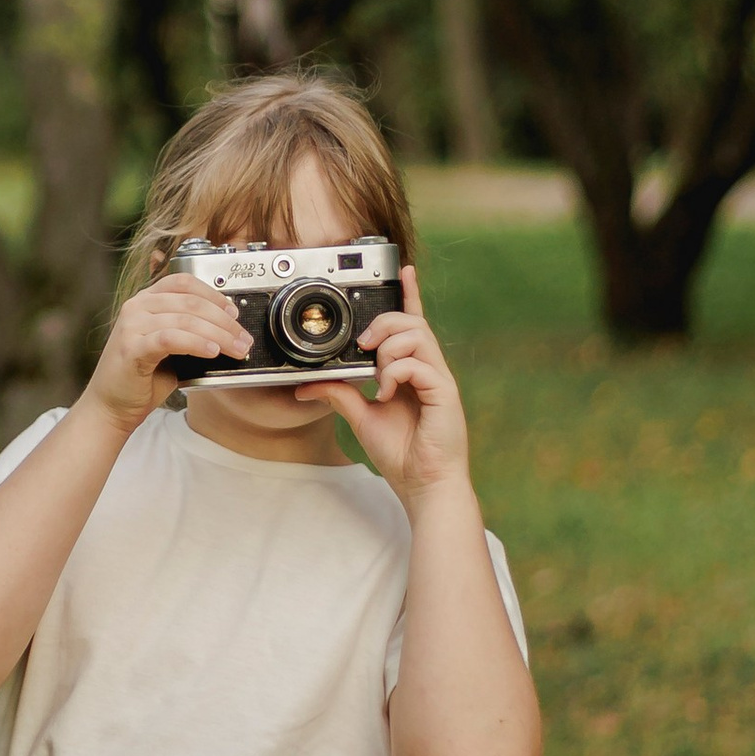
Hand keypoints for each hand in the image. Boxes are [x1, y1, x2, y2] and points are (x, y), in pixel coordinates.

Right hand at [84, 271, 250, 426]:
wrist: (112, 407)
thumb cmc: (142, 378)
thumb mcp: (170, 347)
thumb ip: (190, 332)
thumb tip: (228, 330)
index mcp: (146, 301)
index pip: (184, 282)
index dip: (213, 294)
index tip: (234, 312)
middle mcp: (136, 307)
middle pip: (190, 301)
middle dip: (224, 320)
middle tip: (243, 338)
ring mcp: (131, 326)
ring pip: (185, 319)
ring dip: (218, 334)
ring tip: (236, 348)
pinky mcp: (131, 348)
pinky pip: (171, 338)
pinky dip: (196, 343)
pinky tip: (212, 352)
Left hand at [296, 267, 470, 495]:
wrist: (423, 485)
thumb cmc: (402, 453)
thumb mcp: (361, 417)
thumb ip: (340, 395)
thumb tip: (309, 385)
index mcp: (412, 370)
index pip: (413, 323)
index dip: (409, 294)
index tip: (402, 270)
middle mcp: (429, 369)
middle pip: (412, 321)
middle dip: (384, 323)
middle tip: (364, 344)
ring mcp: (439, 379)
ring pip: (418, 335)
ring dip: (388, 347)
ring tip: (376, 374)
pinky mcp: (445, 393)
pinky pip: (419, 363)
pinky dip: (395, 372)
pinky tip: (385, 393)